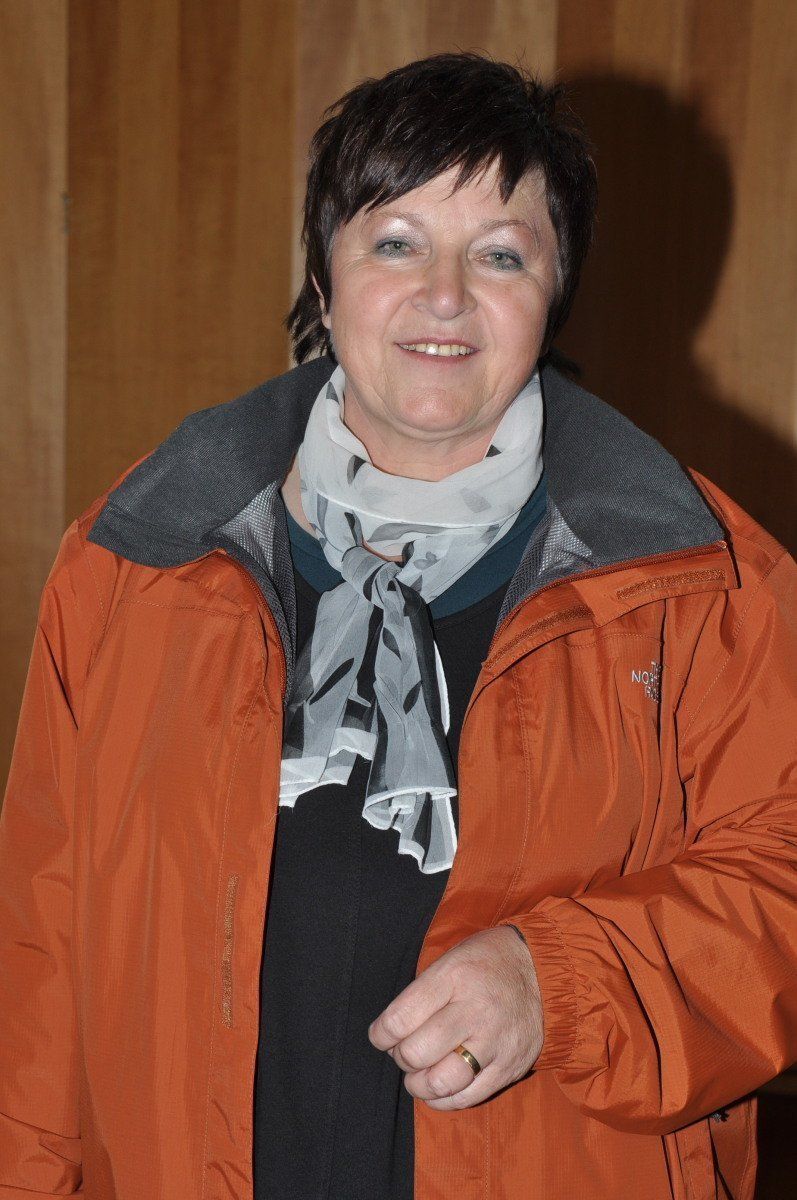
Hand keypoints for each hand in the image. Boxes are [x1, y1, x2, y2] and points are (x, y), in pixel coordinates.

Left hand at [367, 925, 543, 1109]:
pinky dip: (443, 1099)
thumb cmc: (486, 963)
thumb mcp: (451, 958)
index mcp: (454, 977)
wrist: (544, 973)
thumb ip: (423, 992)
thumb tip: (392, 1032)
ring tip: (417, 1075)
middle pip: (417, 1052)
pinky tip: (437, 1088)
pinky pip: (467, 1098)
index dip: (381, 1034)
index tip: (380, 1035)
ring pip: (441, 1081)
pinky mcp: (509, 1068)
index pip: (401, 1018)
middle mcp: (475, 1011)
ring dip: (418, 1084)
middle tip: (403, 1051)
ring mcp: (494, 1042)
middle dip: (400, 1057)